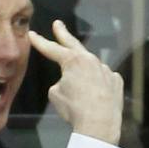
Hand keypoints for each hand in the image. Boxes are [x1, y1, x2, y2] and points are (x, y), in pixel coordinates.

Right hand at [29, 20, 122, 144]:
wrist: (99, 123)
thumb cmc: (74, 109)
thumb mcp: (55, 95)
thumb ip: (60, 82)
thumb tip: (68, 83)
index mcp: (73, 61)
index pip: (52, 49)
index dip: (40, 42)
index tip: (32, 34)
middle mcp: (91, 60)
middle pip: (74, 45)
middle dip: (64, 34)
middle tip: (58, 25)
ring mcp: (106, 70)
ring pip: (91, 66)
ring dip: (84, 70)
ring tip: (80, 83)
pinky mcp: (116, 82)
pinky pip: (104, 79)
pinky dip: (98, 83)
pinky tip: (96, 93)